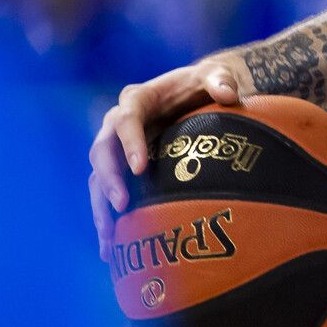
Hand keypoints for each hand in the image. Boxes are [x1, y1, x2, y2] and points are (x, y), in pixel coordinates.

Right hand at [88, 53, 252, 257]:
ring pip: (98, 177)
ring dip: (101, 206)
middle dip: (109, 179)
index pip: (125, 119)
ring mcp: (117, 148)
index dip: (129, 143)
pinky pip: (105, 194)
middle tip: (122, 205)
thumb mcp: (215, 77)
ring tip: (109, 236)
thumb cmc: (204, 85)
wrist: (192, 94)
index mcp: (138, 100)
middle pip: (102, 150)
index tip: (139, 169)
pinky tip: (110, 249)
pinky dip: (106, 219)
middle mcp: (118, 123)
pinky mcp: (120, 168)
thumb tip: (228, 94)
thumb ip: (221, 81)